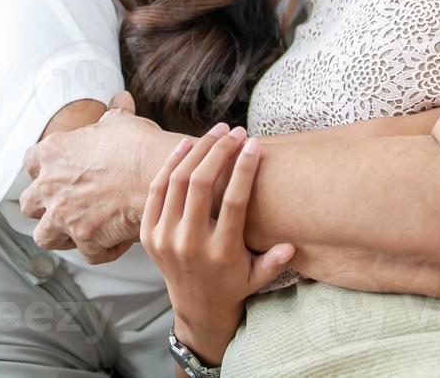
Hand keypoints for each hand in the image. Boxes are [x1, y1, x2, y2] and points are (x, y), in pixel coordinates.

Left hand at [21, 92, 177, 262]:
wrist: (160, 175)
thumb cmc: (140, 146)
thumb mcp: (122, 122)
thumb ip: (113, 114)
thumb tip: (120, 100)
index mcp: (54, 152)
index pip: (30, 162)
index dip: (42, 169)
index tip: (56, 172)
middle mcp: (51, 186)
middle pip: (28, 204)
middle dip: (44, 207)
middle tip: (66, 205)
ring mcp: (64, 216)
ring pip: (44, 236)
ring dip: (62, 234)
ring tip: (83, 229)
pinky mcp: (84, 239)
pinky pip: (87, 253)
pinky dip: (100, 249)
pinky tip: (116, 240)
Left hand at [141, 125, 294, 366]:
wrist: (196, 308)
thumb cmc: (234, 285)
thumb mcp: (258, 277)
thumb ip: (273, 261)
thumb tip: (291, 245)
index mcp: (220, 252)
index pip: (233, 201)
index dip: (244, 169)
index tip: (255, 144)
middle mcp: (189, 244)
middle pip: (200, 184)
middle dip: (219, 151)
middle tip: (235, 132)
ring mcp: (164, 238)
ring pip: (177, 181)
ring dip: (197, 150)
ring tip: (216, 132)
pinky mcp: (148, 234)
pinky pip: (156, 190)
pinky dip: (170, 164)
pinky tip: (187, 145)